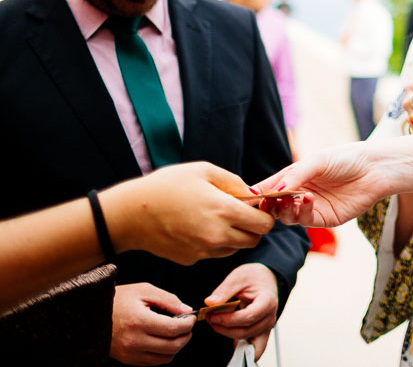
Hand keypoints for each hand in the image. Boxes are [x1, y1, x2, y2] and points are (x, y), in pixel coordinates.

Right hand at [102, 162, 274, 264]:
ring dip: (235, 236)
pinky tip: (199, 227)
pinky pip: (214, 253)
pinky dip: (215, 243)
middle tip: (240, 213)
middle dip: (253, 227)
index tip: (257, 207)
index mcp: (224, 211)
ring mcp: (204, 251)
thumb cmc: (167, 186)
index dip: (265, 215)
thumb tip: (253, 195)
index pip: (264, 225)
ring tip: (217, 218)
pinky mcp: (191, 259)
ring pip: (235, 248)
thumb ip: (234, 182)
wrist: (130, 214)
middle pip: (254, 240)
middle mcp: (217, 235)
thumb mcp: (204, 171)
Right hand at [110, 283, 193, 365]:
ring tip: (176, 333)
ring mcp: (130, 353)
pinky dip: (164, 353)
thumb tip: (187, 311)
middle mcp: (135, 341)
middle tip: (187, 326)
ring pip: (165, 358)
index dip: (188, 324)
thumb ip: (168, 300)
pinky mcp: (128, 359)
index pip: (173, 329)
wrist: (91, 315)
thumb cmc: (118, 299)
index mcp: (139, 321)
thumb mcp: (144, 290)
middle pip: (173, 346)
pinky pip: (154, 362)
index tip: (191, 317)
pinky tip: (163, 340)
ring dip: (177, 346)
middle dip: (186, 336)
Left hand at [204, 263, 277, 353]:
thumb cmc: (255, 277)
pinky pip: (253, 347)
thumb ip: (224, 290)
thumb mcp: (239, 277)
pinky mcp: (261, 331)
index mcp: (267, 302)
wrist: (266, 278)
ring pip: (245, 338)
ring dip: (227, 333)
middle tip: (209, 318)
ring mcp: (267, 326)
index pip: (248, 317)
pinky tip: (228, 334)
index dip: (228, 320)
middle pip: (245, 331)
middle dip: (224, 328)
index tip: (212, 316)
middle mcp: (269, 317)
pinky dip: (240, 347)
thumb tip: (210, 303)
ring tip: (215, 322)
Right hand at [255, 142, 384, 226]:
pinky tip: (307, 199)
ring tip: (287, 199)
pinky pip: (306, 221)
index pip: (268, 188)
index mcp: (294, 178)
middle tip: (265, 202)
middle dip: (267, 206)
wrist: (375, 169)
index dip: (256, 194)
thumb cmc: (346, 158)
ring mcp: (311, 208)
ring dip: (283, 210)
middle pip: (274, 206)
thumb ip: (294, 176)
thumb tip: (272, 192)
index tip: (245, 198)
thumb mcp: (317, 161)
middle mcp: (299, 194)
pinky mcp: (325, 219)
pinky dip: (303, 212)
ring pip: (287, 217)